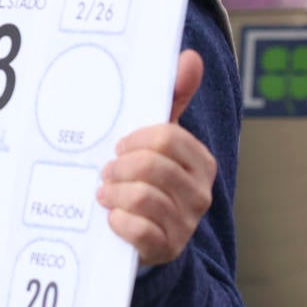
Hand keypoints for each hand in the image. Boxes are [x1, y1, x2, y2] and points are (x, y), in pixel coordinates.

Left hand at [99, 49, 215, 266]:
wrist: (150, 237)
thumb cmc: (151, 180)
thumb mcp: (160, 141)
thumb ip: (174, 99)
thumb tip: (189, 57)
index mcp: (201, 162)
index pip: (165, 137)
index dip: (133, 140)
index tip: (119, 146)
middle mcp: (200, 192)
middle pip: (150, 166)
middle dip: (119, 167)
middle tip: (108, 172)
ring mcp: (185, 223)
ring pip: (141, 197)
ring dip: (113, 193)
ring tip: (106, 193)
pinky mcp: (166, 249)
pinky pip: (137, 229)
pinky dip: (118, 221)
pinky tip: (113, 216)